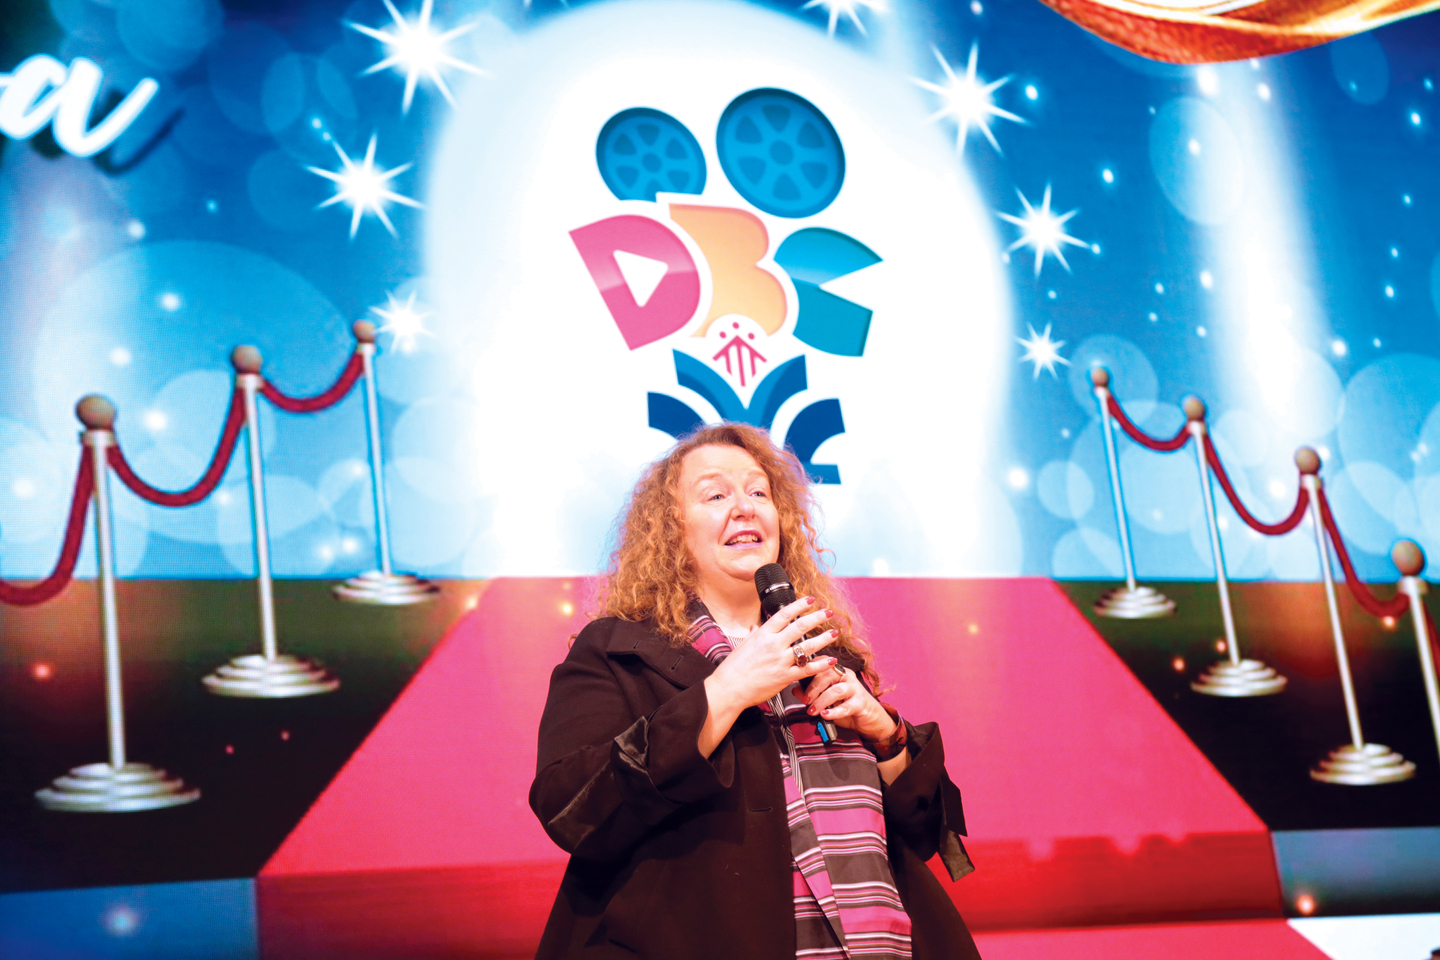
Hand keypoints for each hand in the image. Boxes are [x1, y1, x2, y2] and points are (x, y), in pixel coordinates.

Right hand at [704, 597, 837, 714]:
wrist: (729, 688)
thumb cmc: (733, 668)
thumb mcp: (742, 645)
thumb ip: (753, 635)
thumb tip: (755, 627)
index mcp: (763, 634)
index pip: (784, 614)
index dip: (799, 605)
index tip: (811, 600)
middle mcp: (773, 645)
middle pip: (800, 627)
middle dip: (817, 618)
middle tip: (828, 612)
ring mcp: (780, 661)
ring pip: (807, 647)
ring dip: (823, 639)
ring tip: (834, 633)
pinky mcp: (785, 677)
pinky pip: (807, 669)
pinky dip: (821, 664)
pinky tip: (831, 660)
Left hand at [794, 664, 894, 741]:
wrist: (868, 719)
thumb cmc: (846, 705)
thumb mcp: (826, 700)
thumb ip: (811, 694)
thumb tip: (794, 688)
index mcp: (837, 671)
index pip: (823, 662)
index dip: (809, 669)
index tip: (797, 678)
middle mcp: (847, 676)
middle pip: (828, 674)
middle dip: (813, 687)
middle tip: (805, 700)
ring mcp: (855, 689)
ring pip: (836, 690)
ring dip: (821, 701)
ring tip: (812, 710)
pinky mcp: (861, 703)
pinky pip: (846, 706)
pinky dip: (834, 711)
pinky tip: (825, 715)